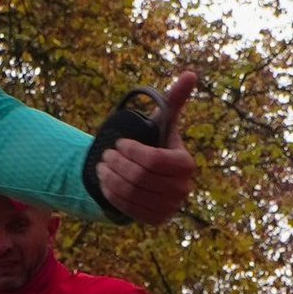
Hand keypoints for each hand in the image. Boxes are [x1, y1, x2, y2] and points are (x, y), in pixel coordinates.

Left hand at [94, 68, 197, 221]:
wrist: (148, 176)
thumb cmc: (156, 143)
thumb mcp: (162, 121)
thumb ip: (174, 99)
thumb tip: (191, 74)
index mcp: (186, 164)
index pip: (154, 161)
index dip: (131, 151)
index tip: (119, 143)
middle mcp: (182, 189)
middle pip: (139, 177)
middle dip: (116, 163)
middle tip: (105, 154)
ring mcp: (170, 207)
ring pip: (131, 193)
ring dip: (110, 177)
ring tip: (102, 165)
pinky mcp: (156, 219)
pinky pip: (128, 208)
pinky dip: (111, 193)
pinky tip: (105, 180)